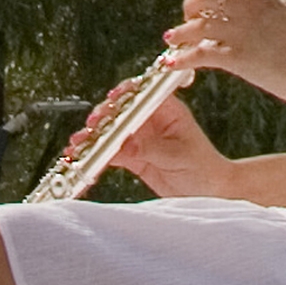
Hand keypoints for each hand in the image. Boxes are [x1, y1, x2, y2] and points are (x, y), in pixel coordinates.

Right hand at [89, 88, 229, 198]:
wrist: (208, 191)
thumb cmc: (202, 167)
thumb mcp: (177, 157)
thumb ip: (150, 149)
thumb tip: (124, 144)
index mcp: (167, 109)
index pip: (143, 93)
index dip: (126, 93)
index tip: (112, 99)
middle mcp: (150, 119)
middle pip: (122, 111)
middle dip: (103, 117)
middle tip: (91, 126)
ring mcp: (140, 137)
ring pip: (112, 132)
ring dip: (94, 137)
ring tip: (77, 144)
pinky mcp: (133, 156)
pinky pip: (111, 153)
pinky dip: (96, 155)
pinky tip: (82, 159)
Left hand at [161, 0, 285, 106]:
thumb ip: (280, 9)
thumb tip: (275, 6)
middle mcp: (246, 11)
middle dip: (193, 4)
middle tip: (192, 15)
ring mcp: (238, 33)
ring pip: (195, 25)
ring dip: (180, 33)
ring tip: (172, 38)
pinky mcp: (234, 58)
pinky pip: (199, 55)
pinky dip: (182, 59)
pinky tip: (173, 63)